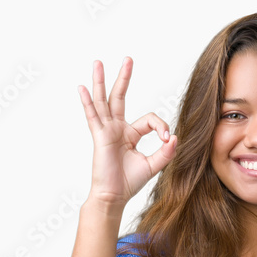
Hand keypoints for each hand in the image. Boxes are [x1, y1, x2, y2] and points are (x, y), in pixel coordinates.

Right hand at [78, 57, 177, 208]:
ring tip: (98, 62)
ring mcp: (106, 131)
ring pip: (103, 101)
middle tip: (128, 59)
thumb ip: (165, 152)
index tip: (166, 139)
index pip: (148, 119)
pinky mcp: (100, 137)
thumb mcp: (153, 165)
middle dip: (124, 78)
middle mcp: (117, 129)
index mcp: (130, 134)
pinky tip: (82, 88)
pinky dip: (88, 102)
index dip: (160, 125)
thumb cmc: (129, 183)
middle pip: (119, 97)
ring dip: (101, 81)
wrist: (114, 197)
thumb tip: (174, 137)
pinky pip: (93, 116)